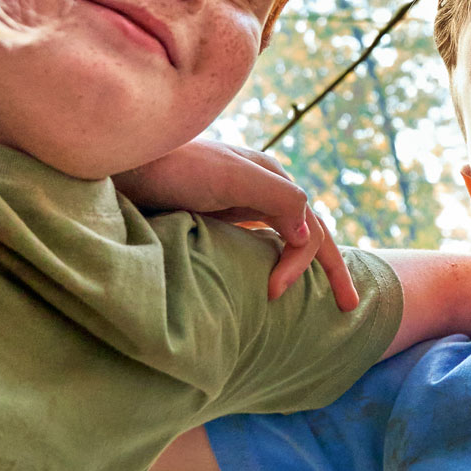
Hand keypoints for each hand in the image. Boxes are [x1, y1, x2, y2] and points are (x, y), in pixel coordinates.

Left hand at [116, 138, 355, 306]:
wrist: (118, 163)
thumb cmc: (171, 168)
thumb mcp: (228, 176)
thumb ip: (276, 196)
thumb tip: (307, 233)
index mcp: (271, 178)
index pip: (310, 229)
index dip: (304, 264)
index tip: (272, 294)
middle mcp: (259, 189)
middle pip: (308, 232)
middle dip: (332, 268)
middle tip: (351, 307)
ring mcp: (236, 202)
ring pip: (283, 238)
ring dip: (301, 265)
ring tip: (311, 297)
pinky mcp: (211, 214)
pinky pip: (254, 240)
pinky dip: (269, 260)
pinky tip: (262, 278)